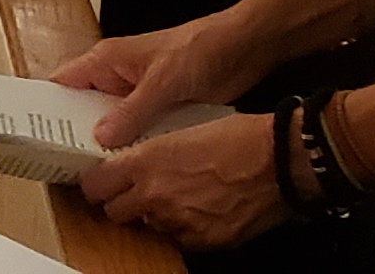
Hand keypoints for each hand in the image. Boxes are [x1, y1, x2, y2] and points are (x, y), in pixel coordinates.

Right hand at [56, 18, 272, 146]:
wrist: (244, 48)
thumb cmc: (201, 48)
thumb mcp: (162, 81)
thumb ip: (131, 110)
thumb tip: (101, 137)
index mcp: (105, 61)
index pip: (61, 84)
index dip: (46, 108)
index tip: (37, 136)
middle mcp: (115, 78)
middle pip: (84, 110)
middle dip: (79, 134)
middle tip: (70, 163)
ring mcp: (137, 95)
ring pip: (113, 124)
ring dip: (112, 143)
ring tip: (101, 170)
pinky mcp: (159, 108)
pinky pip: (139, 131)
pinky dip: (138, 146)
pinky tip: (136, 164)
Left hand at [80, 112, 287, 247]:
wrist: (280, 161)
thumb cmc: (237, 139)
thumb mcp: (178, 133)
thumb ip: (147, 155)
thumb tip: (130, 166)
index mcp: (144, 163)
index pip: (95, 186)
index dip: (97, 185)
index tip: (101, 184)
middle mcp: (155, 195)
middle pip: (115, 212)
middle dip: (122, 203)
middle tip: (137, 193)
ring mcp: (178, 221)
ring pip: (150, 226)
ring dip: (158, 215)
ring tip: (181, 196)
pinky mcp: (204, 240)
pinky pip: (182, 239)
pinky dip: (186, 228)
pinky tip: (203, 210)